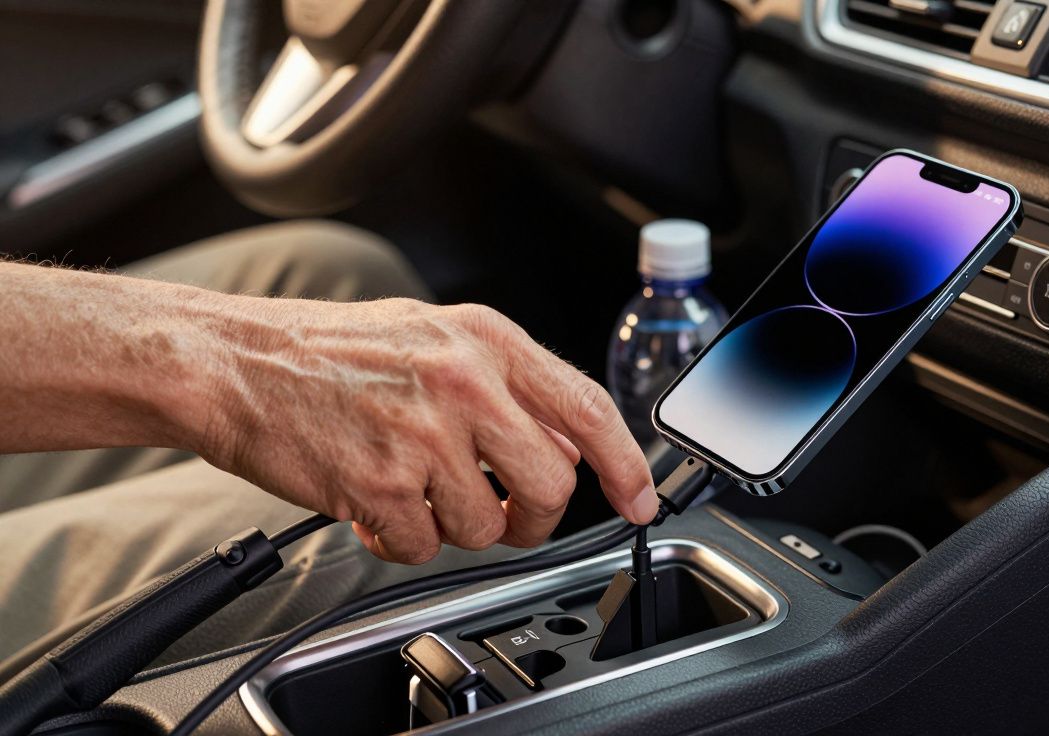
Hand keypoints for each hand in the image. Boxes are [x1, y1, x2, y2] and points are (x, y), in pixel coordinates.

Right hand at [200, 298, 656, 562]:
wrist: (235, 362)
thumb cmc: (329, 351)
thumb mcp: (434, 336)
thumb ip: (506, 384)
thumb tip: (567, 443)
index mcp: (485, 340)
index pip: (587, 408)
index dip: (625, 463)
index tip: (639, 500)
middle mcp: (464, 383)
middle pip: (549, 486)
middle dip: (531, 515)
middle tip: (500, 510)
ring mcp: (424, 436)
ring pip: (486, 525)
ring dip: (453, 524)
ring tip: (411, 487)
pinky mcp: (381, 485)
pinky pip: (425, 546)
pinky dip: (403, 539)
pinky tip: (376, 503)